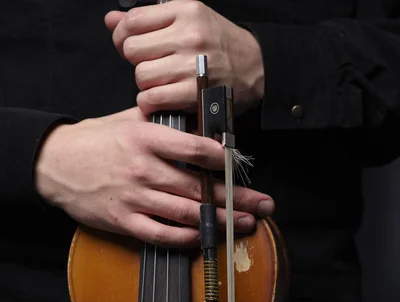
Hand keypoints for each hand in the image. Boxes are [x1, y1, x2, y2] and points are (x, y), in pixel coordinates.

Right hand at [34, 107, 273, 246]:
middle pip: (199, 188)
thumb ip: (165, 125)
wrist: (56, 164)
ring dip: (220, 221)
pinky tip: (206, 238)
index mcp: (147, 139)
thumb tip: (203, 130)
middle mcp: (144, 170)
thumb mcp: (129, 120)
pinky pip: (162, 235)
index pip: (195, 150)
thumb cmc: (96, 140)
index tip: (245, 167)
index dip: (225, 160)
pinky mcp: (125, 222)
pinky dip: (187, 238)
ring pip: (186, 214)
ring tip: (245, 224)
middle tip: (263, 205)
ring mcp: (135, 198)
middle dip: (236, 199)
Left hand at [104, 1, 263, 115]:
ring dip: (146, 85)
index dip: (124, 37)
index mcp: (185, 11)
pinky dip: (151, 102)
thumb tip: (110, 21)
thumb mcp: (189, 21)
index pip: (133, 21)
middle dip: (138, 62)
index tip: (132, 47)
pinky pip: (153, 98)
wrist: (257, 68)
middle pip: (133, 51)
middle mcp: (188, 35)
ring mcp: (192, 64)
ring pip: (141, 76)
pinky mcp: (194, 92)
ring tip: (162, 84)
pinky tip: (163, 99)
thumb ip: (148, 21)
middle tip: (153, 68)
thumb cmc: (220, 46)